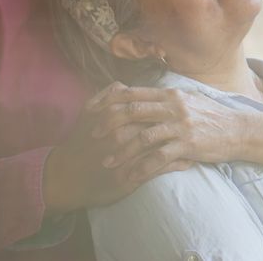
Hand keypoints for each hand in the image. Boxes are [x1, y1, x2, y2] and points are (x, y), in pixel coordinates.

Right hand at [42, 83, 192, 214]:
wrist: (65, 176)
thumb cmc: (80, 144)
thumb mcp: (88, 114)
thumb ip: (106, 97)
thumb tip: (123, 85)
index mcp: (113, 117)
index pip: (147, 107)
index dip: (167, 107)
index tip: (183, 107)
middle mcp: (120, 135)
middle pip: (158, 125)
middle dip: (178, 125)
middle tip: (197, 123)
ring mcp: (126, 157)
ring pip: (161, 147)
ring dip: (182, 145)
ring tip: (198, 143)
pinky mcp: (128, 177)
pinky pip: (157, 170)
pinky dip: (175, 165)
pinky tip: (187, 163)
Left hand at [85, 82, 247, 183]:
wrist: (238, 130)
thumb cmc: (212, 116)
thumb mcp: (190, 99)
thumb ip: (166, 98)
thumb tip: (143, 97)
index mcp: (171, 94)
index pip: (134, 93)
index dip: (110, 101)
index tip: (94, 111)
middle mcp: (174, 107)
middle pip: (133, 111)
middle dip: (109, 124)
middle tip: (93, 135)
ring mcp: (181, 126)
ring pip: (142, 136)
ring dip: (121, 150)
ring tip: (107, 161)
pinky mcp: (188, 145)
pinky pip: (159, 157)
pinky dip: (142, 167)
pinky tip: (131, 176)